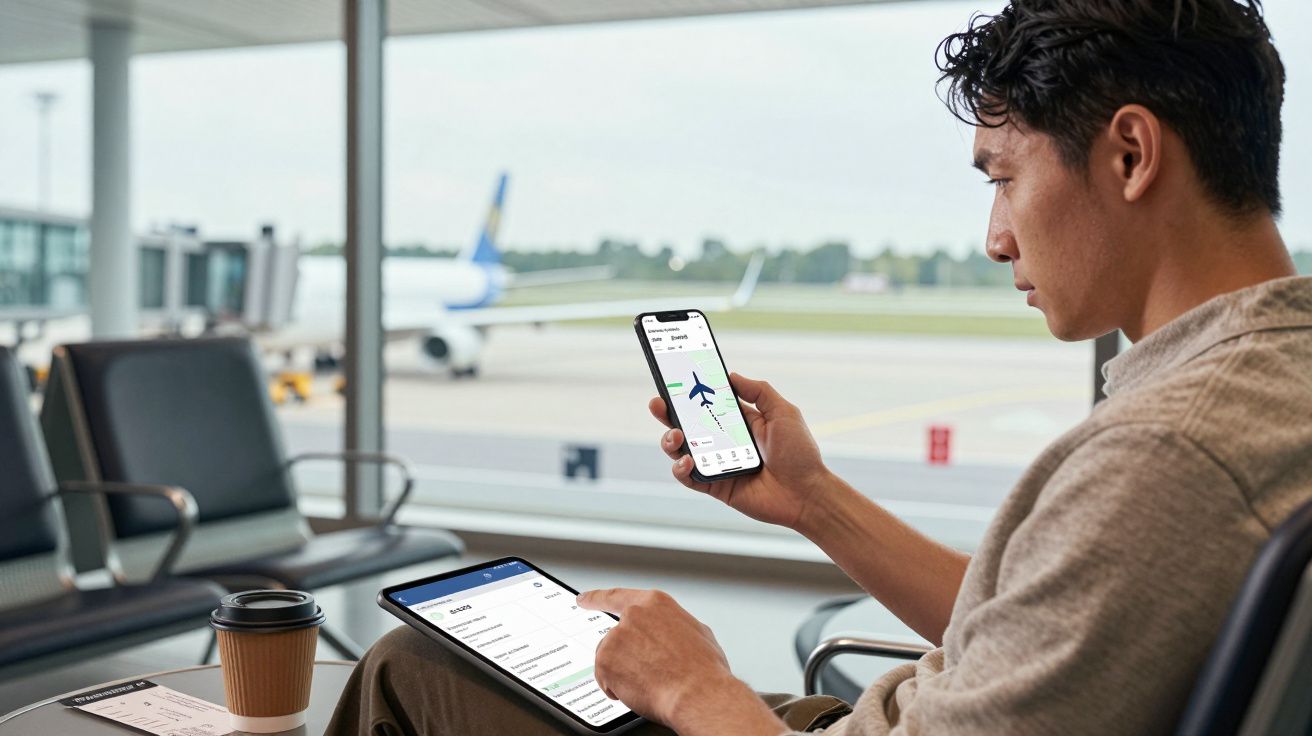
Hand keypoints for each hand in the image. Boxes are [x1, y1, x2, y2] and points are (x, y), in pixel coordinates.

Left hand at [577, 588, 779, 732]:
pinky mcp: (605, 660)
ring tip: (651, 682)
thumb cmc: (703, 669)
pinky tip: (639, 690)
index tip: (583, 599)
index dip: (597, 598)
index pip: (617, 596)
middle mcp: (632, 615)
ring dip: (623, 672)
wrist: (697, 693)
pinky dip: (616, 688)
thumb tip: (670, 634)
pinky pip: (604, 678)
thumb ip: (673, 626)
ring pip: (611, 659)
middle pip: (617, 638)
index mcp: (655, 604)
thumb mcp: (697, 633)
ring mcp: (616, 636)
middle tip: (645, 672)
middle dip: (626, 656)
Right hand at [651, 372, 831, 529]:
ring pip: (682, 450)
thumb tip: (731, 375)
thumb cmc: (800, 453)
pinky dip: (681, 468)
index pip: (708, 403)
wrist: (807, 493)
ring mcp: (718, 463)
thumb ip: (759, 391)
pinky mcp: (715, 486)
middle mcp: (725, 441)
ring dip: (670, 440)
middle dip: (668, 413)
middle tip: (658, 403)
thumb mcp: (783, 412)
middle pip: (688, 424)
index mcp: (739, 421)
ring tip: (675, 434)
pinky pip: (689, 477)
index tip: (675, 380)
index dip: (690, 393)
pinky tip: (687, 460)